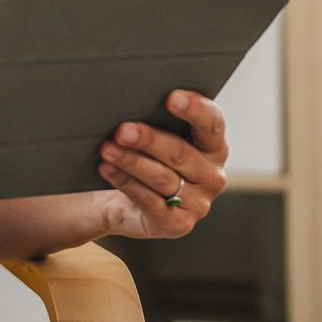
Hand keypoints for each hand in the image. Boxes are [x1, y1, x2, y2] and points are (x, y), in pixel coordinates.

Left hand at [93, 90, 227, 239]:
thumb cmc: (147, 158)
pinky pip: (149, 201)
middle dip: (149, 140)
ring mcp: (199, 203)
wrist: (127, 202)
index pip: (211, 124)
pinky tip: (107, 168)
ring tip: (108, 148)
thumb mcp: (158, 136)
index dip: (194, 109)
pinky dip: (125, 181)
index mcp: (214, 146)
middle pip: (180, 153)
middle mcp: (213, 175)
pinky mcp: (178, 224)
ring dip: (132, 161)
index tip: (172, 98)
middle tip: (122, 130)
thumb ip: (158, 119)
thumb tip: (133, 98)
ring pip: (162, 177)